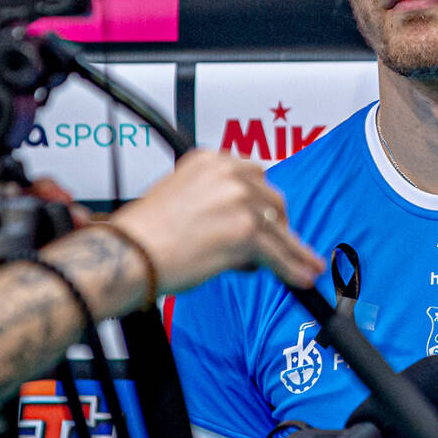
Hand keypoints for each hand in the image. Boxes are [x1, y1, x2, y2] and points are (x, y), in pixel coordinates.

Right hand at [110, 151, 323, 292]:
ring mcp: (240, 201)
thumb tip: (242, 225)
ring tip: (308, 267)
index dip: (263, 202)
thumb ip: (214, 200)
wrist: (129, 252)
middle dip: (277, 225)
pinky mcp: (247, 232)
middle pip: (272, 200)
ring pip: (279, 231)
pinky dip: (292, 269)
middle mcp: (229, 174)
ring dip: (293, 252)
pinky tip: (301, 278)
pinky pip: (278, 254)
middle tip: (279, 246)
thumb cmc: (145, 233)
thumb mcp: (180, 195)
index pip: (253, 176)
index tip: (272, 215)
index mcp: (211, 160)